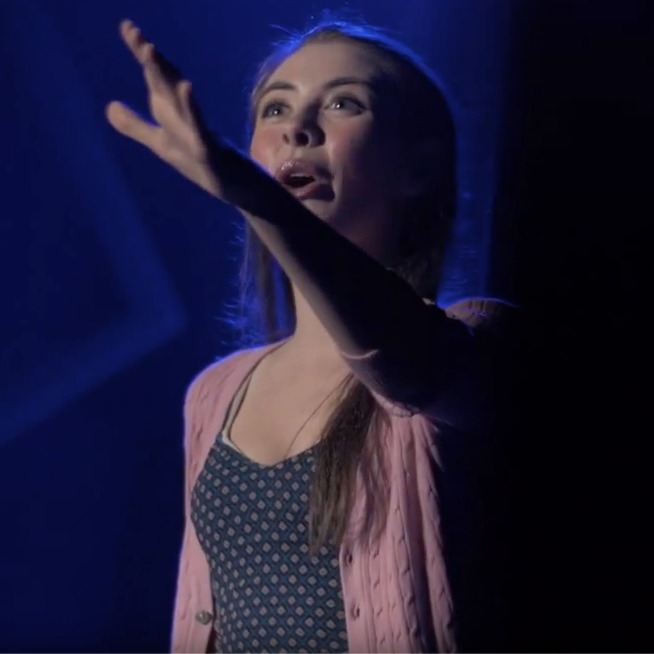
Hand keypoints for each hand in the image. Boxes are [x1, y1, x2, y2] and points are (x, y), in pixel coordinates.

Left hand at [106, 20, 223, 197]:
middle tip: (133, 32)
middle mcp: (184, 114)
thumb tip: (109, 106)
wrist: (234, 187)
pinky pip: (199, 125)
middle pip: (165, 81)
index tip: (127, 27)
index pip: (154, 77)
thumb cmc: (200, 163)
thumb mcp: (161, 145)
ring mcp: (197, 129)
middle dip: (150, 58)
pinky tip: (186, 88)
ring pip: (177, 98)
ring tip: (149, 51)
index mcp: (171, 112)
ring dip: (164, 75)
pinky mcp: (208, 147)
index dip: (141, 53)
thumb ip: (136, 126)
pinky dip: (191, 107)